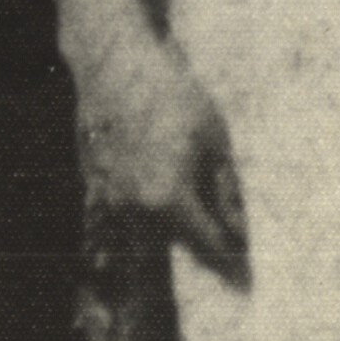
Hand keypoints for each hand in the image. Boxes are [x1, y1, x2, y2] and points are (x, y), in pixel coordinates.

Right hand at [71, 19, 249, 284]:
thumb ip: (225, 192)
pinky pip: (121, 215)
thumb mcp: (215, 140)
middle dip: (198, 253)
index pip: (206, 244)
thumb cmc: (172, 95)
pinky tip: (154, 209)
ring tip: (192, 232)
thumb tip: (239, 230)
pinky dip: (140, 218)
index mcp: (169, 199)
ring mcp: (108, 199)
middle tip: (224, 260)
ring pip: (144, 233)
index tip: (247, 277)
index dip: (230, 259)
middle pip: (173, 245)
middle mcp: (134, 209)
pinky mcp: (92, 185)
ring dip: (168, 239)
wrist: (115, 63)